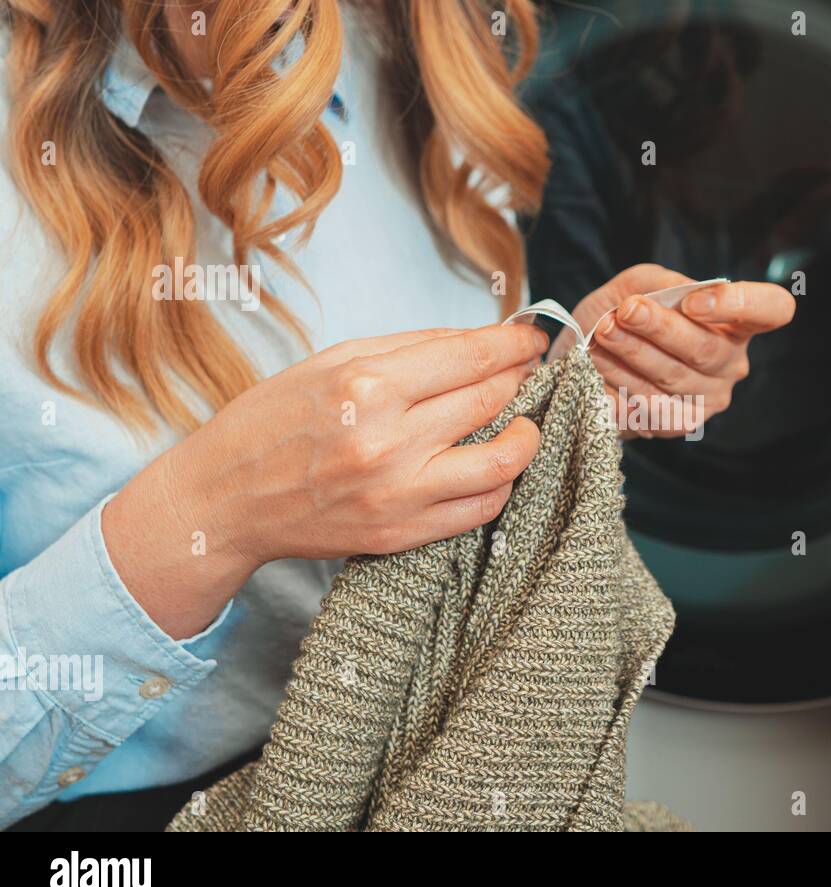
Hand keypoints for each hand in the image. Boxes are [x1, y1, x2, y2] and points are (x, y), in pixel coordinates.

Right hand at [103, 324, 548, 638]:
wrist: (225, 499)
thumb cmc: (274, 420)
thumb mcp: (331, 361)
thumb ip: (410, 349)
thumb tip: (479, 341)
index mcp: (366, 385)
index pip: (472, 356)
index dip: (515, 343)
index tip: (533, 338)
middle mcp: (387, 440)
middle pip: (492, 399)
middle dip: (521, 379)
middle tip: (529, 371)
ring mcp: (397, 493)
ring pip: (503, 460)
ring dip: (526, 435)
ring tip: (523, 423)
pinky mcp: (401, 533)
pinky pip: (481, 508)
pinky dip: (501, 482)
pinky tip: (495, 465)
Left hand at [561, 264, 795, 438]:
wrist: (586, 356)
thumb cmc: (620, 316)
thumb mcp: (636, 285)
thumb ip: (658, 282)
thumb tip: (678, 295)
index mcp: (735, 320)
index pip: (772, 309)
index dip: (740, 304)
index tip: (693, 302)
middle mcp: (731, 361)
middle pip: (708, 348)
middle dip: (663, 328)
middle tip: (628, 311)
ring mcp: (711, 396)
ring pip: (675, 377)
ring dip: (635, 354)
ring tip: (604, 332)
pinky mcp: (683, 422)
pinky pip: (654, 407)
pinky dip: (624, 384)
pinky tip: (602, 365)